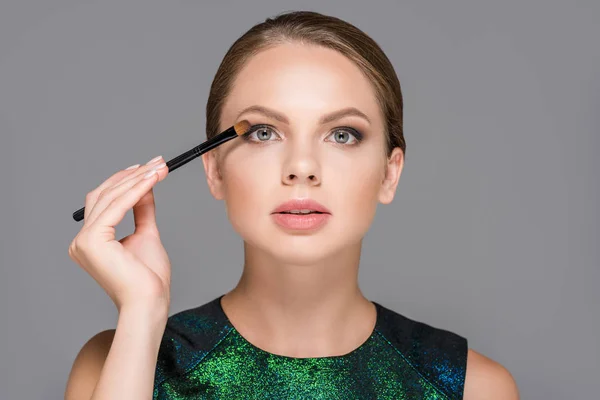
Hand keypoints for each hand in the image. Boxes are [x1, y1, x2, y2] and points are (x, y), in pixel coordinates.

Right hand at [69, 156, 170, 312]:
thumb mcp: (146, 234)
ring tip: (159, 168)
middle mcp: (80, 240)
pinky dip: (136, 191)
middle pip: (104, 195)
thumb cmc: (148, 277)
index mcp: (90, 241)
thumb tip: (145, 186)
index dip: (126, 181)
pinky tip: (152, 180)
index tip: (149, 167)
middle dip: (133, 175)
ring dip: (137, 179)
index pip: (104, 201)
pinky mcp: (92, 241)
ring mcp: (83, 241)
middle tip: (158, 162)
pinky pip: (116, 207)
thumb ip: (142, 211)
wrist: (150, 301)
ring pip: (110, 198)